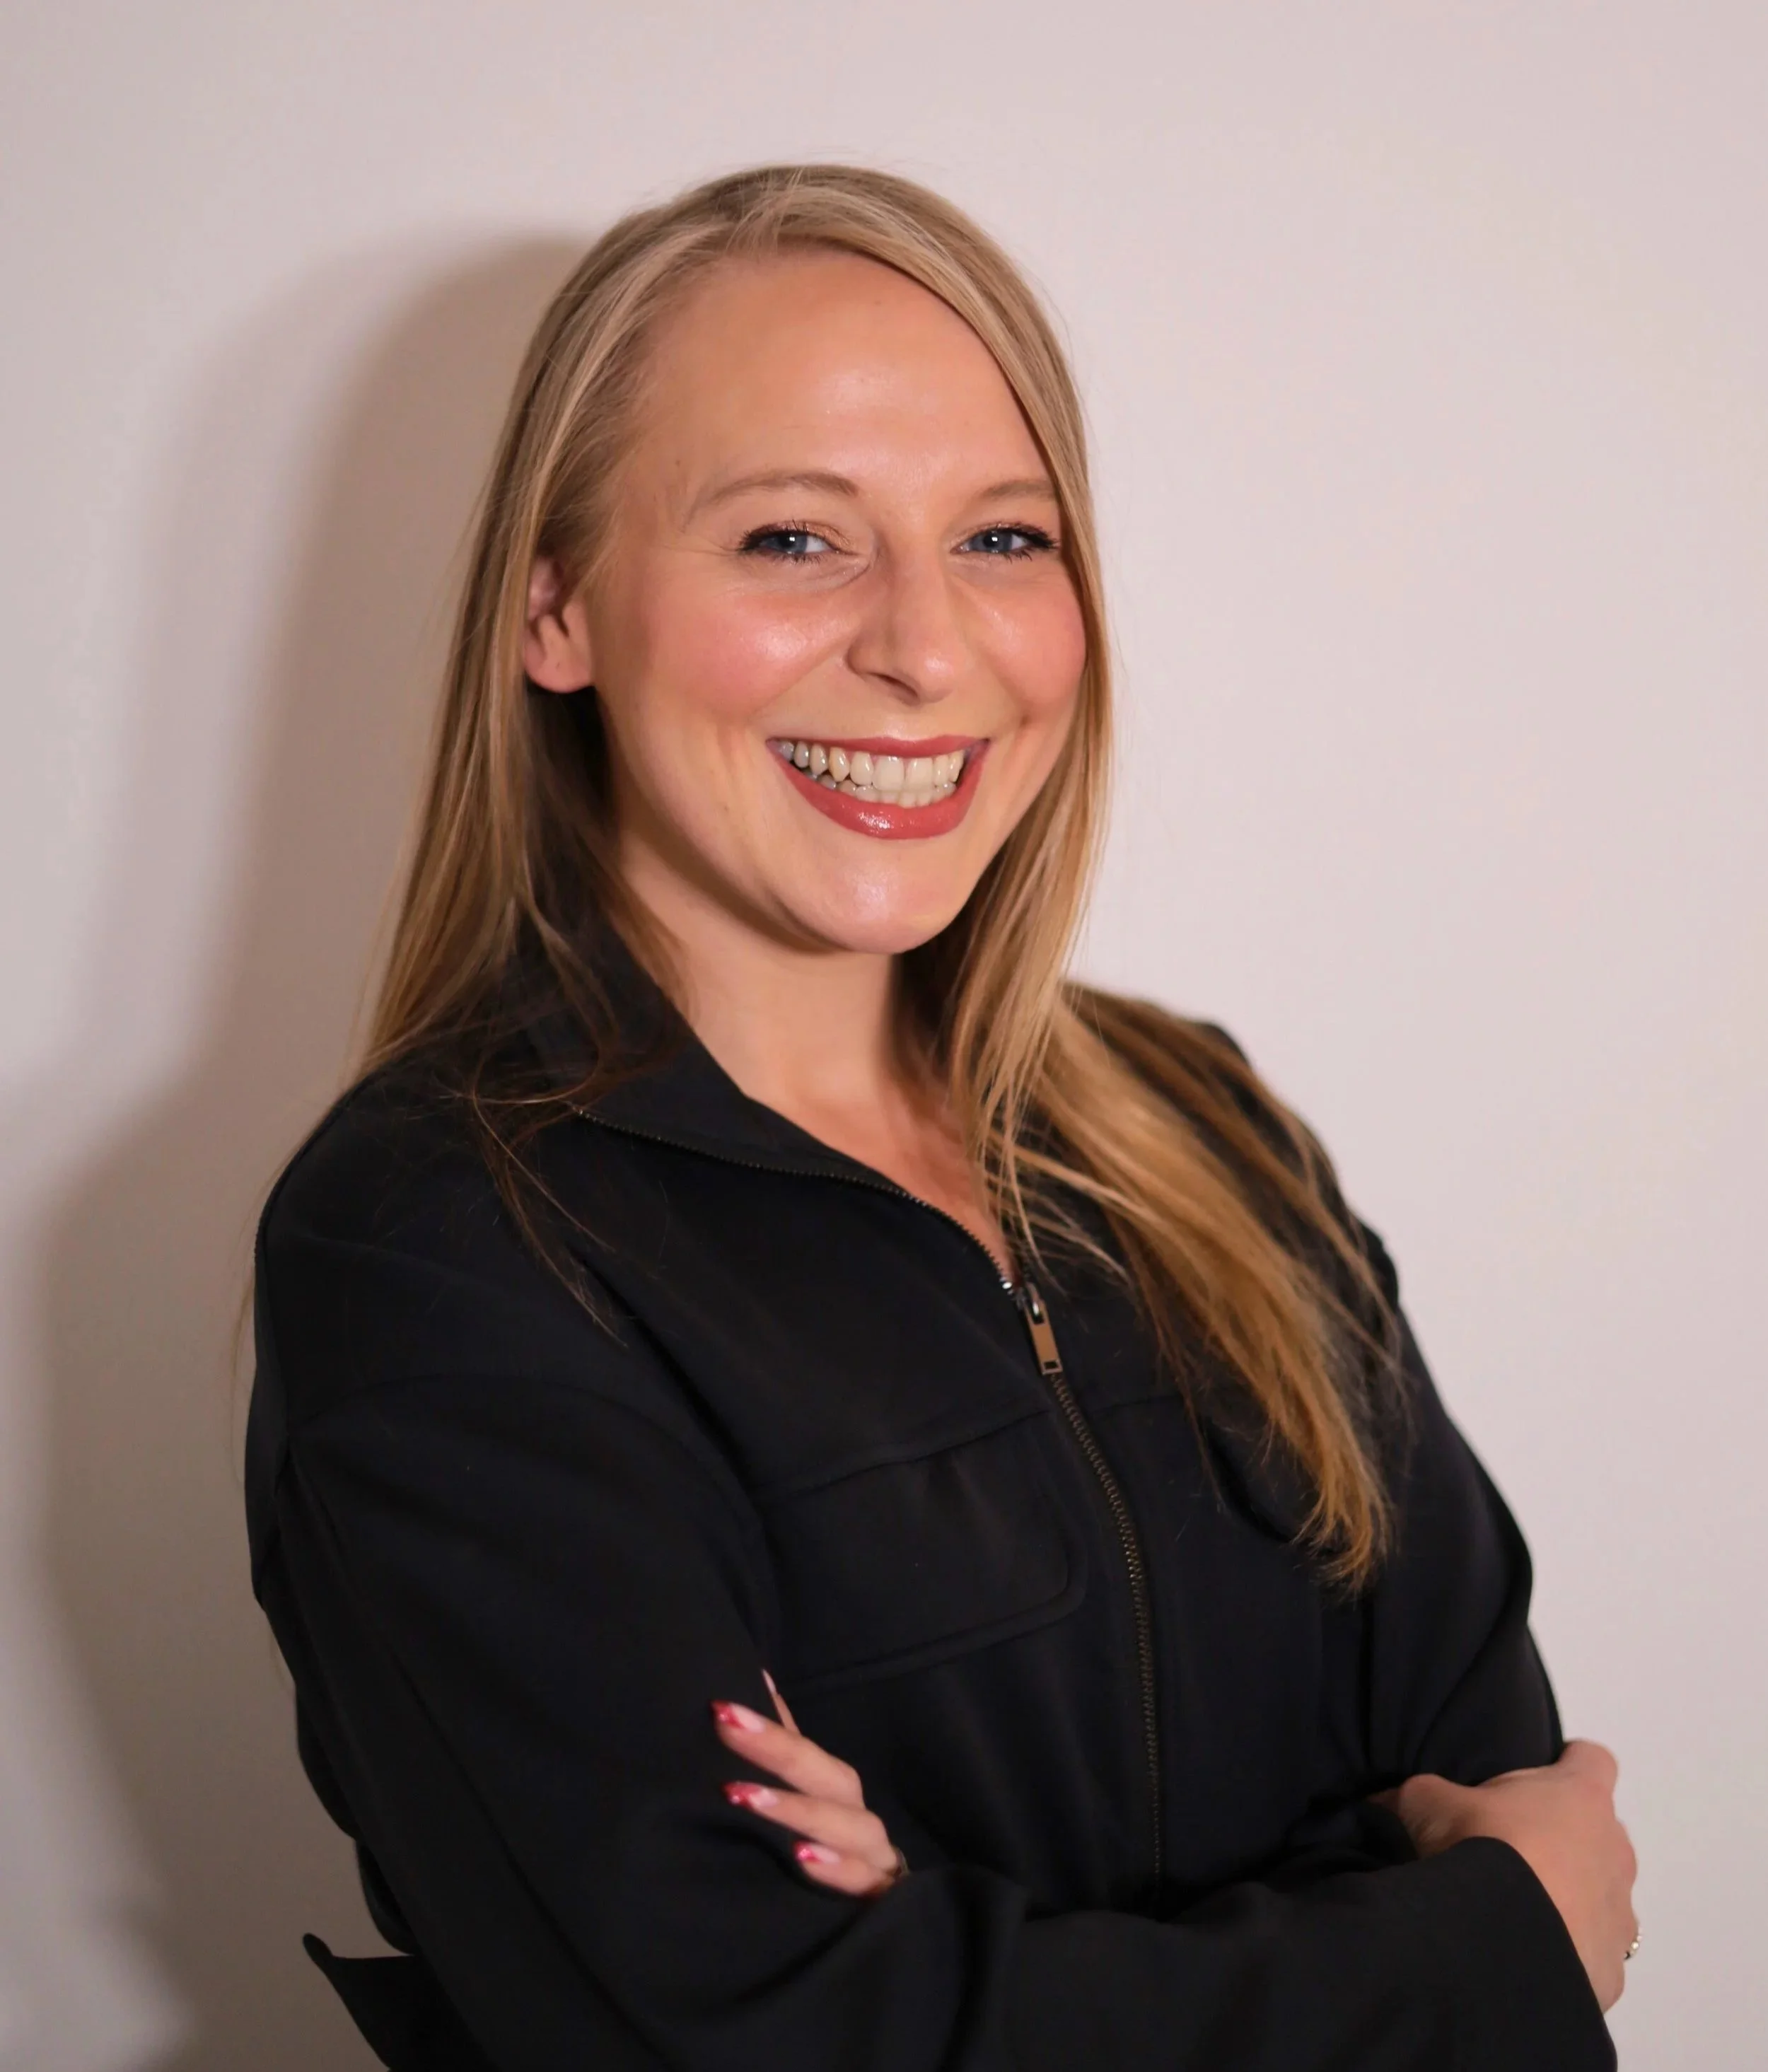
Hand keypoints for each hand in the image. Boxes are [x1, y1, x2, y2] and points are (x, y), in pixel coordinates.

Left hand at [712, 1672, 906, 1897]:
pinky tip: (804, 1858)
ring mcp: (875, 1857)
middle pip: (830, 1779)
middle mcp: (858, 1816)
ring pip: (853, 1827)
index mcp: (838, 1790)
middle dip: (780, 1753)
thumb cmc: (831, 1847)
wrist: (883, 1912)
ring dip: (802, 1811)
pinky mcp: (883, 1899)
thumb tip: (758, 1678)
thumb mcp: (807, 1796)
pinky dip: (840, 1869)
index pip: (805, 1751)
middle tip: (727, 1731)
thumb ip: (785, 1743)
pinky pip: (868, 1882)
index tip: (721, 1709)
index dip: (767, 1728)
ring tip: (751, 1798)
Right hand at [1379, 1739, 1637, 2011]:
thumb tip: (1387, 1798)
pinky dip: (1567, 1948)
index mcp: (1580, 1797)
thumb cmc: (1480, 1850)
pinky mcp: (1611, 1968)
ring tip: (1517, 1909)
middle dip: (1564, 1837)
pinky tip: (1527, 1950)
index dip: (1567, 1764)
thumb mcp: (1428, 1804)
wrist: (1503, 1947)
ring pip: (1601, 1894)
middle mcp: (1614, 1850)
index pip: (1593, 1759)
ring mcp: (1620, 1913)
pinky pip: (1591, 1950)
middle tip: (1511, 1847)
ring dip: (1571, 1897)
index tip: (1538, 1777)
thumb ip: (1421, 1794)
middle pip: (1599, 1831)